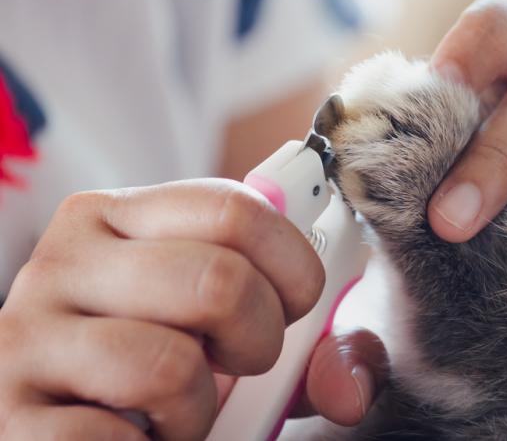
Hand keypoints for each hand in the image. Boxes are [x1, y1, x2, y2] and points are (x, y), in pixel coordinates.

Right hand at [0, 179, 324, 439]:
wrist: (56, 422)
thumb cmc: (157, 371)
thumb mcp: (231, 338)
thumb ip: (309, 349)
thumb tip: (351, 390)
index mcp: (120, 217)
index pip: (236, 208)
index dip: (293, 267)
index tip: (295, 306)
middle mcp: (64, 260)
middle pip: (217, 280)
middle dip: (259, 340)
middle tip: (236, 363)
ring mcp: (24, 336)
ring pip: (169, 365)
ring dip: (198, 408)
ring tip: (175, 408)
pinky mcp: (8, 415)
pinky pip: (112, 438)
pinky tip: (127, 435)